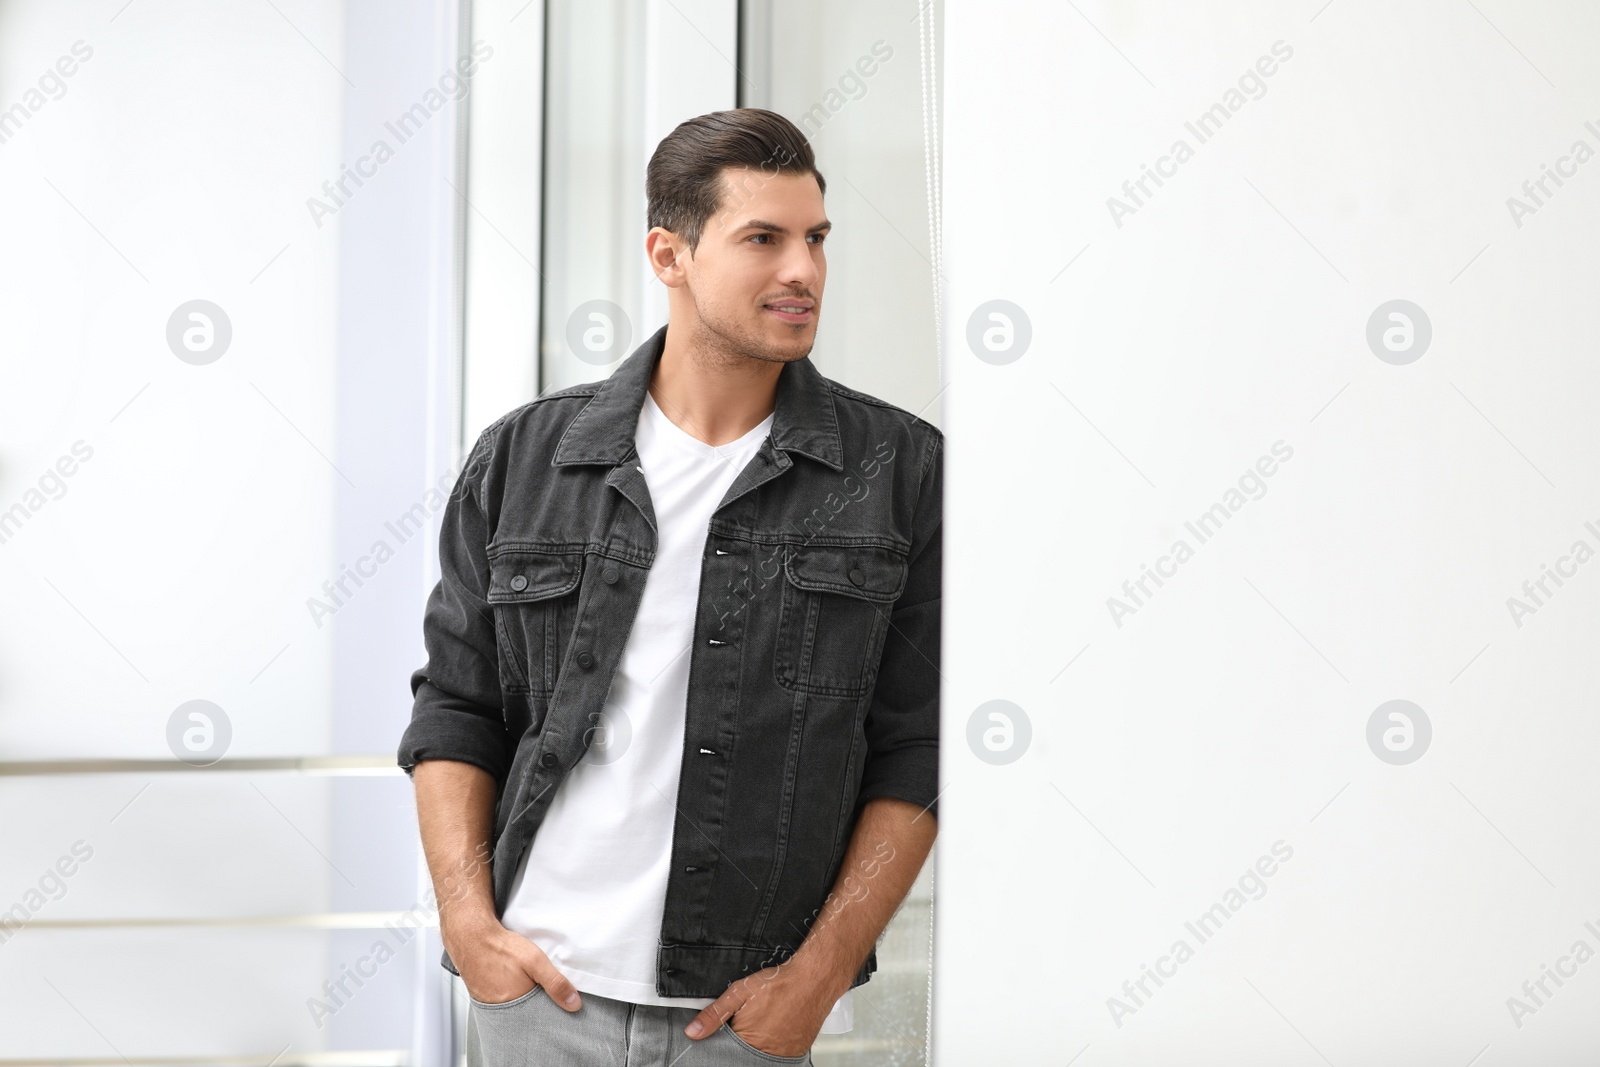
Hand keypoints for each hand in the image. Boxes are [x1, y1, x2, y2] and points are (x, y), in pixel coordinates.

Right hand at [445, 914, 582, 1011]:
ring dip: (523, 998)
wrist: (471, 936)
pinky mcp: (483, 997)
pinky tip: (512, 980)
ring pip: (515, 1007)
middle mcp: (501, 1011)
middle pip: (527, 1015)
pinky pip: (502, 1001)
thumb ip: (555, 983)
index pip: (540, 1020)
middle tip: (538, 986)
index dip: (550, 1011)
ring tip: (524, 981)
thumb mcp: (535, 961)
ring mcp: (490, 1005)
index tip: (560, 1004)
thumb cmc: (500, 947)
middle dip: (537, 1005)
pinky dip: (511, 993)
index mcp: (515, 1006)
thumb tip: (574, 1003)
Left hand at [684, 959, 835, 1057]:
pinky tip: (777, 1027)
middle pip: (745, 1054)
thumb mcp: (739, 992)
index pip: (727, 1052)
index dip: (727, 1040)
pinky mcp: (796, 1052)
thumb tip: (693, 1031)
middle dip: (743, 1041)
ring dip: (759, 1043)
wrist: (814, 979)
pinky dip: (775, 1044)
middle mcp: (765, 1053)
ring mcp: (783, 1055)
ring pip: (762, 1055)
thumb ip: (715, 1014)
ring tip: (766, 1022)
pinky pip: (779, 1055)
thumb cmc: (779, 984)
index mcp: (747, 1041)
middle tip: (752, 1021)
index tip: (730, 1031)